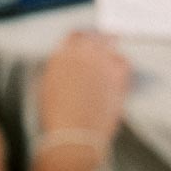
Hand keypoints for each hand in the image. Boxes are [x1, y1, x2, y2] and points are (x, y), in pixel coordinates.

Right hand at [38, 31, 130, 151]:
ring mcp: (101, 63)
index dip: (81, 38)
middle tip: (103, 40)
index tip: (85, 40)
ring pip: (109, 43)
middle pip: (94, 36)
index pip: (74, 36)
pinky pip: (123, 61)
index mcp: (62, 56)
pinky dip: (121, 62)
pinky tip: (120, 67)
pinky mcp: (117, 76)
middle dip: (97, 39)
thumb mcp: (46, 87)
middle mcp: (82, 54)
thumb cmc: (57, 117)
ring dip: (110, 46)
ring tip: (113, 48)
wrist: (74, 134)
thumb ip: (58, 70)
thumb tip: (66, 67)